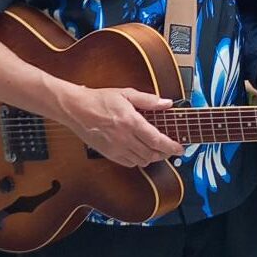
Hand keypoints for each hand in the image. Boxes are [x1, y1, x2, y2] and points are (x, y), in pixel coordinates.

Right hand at [66, 84, 180, 167]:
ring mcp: (116, 148)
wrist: (76, 109)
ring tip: (156, 150)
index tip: (180, 149)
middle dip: (164, 153)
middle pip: (152, 154)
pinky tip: (139, 152)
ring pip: (142, 161)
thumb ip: (148, 100)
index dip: (171, 147)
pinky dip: (138, 160)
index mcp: (131, 122)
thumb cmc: (100, 99)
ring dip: (152, 157)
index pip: (157, 140)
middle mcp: (124, 138)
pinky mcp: (109, 154)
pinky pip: (129, 163)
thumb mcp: (126, 94)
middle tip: (169, 149)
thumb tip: (166, 103)